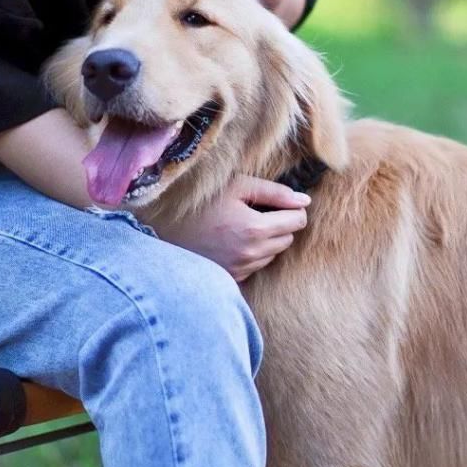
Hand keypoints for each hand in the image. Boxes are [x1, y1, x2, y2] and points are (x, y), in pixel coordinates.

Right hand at [157, 175, 310, 282]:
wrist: (161, 230)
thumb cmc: (199, 202)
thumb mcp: (237, 186)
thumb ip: (275, 192)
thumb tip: (305, 201)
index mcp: (255, 229)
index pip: (298, 221)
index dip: (292, 208)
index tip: (277, 201)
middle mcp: (251, 254)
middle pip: (288, 238)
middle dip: (279, 224)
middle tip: (254, 211)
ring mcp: (241, 270)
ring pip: (273, 253)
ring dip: (265, 240)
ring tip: (239, 225)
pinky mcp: (231, 279)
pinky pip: (256, 266)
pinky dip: (251, 254)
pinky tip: (231, 241)